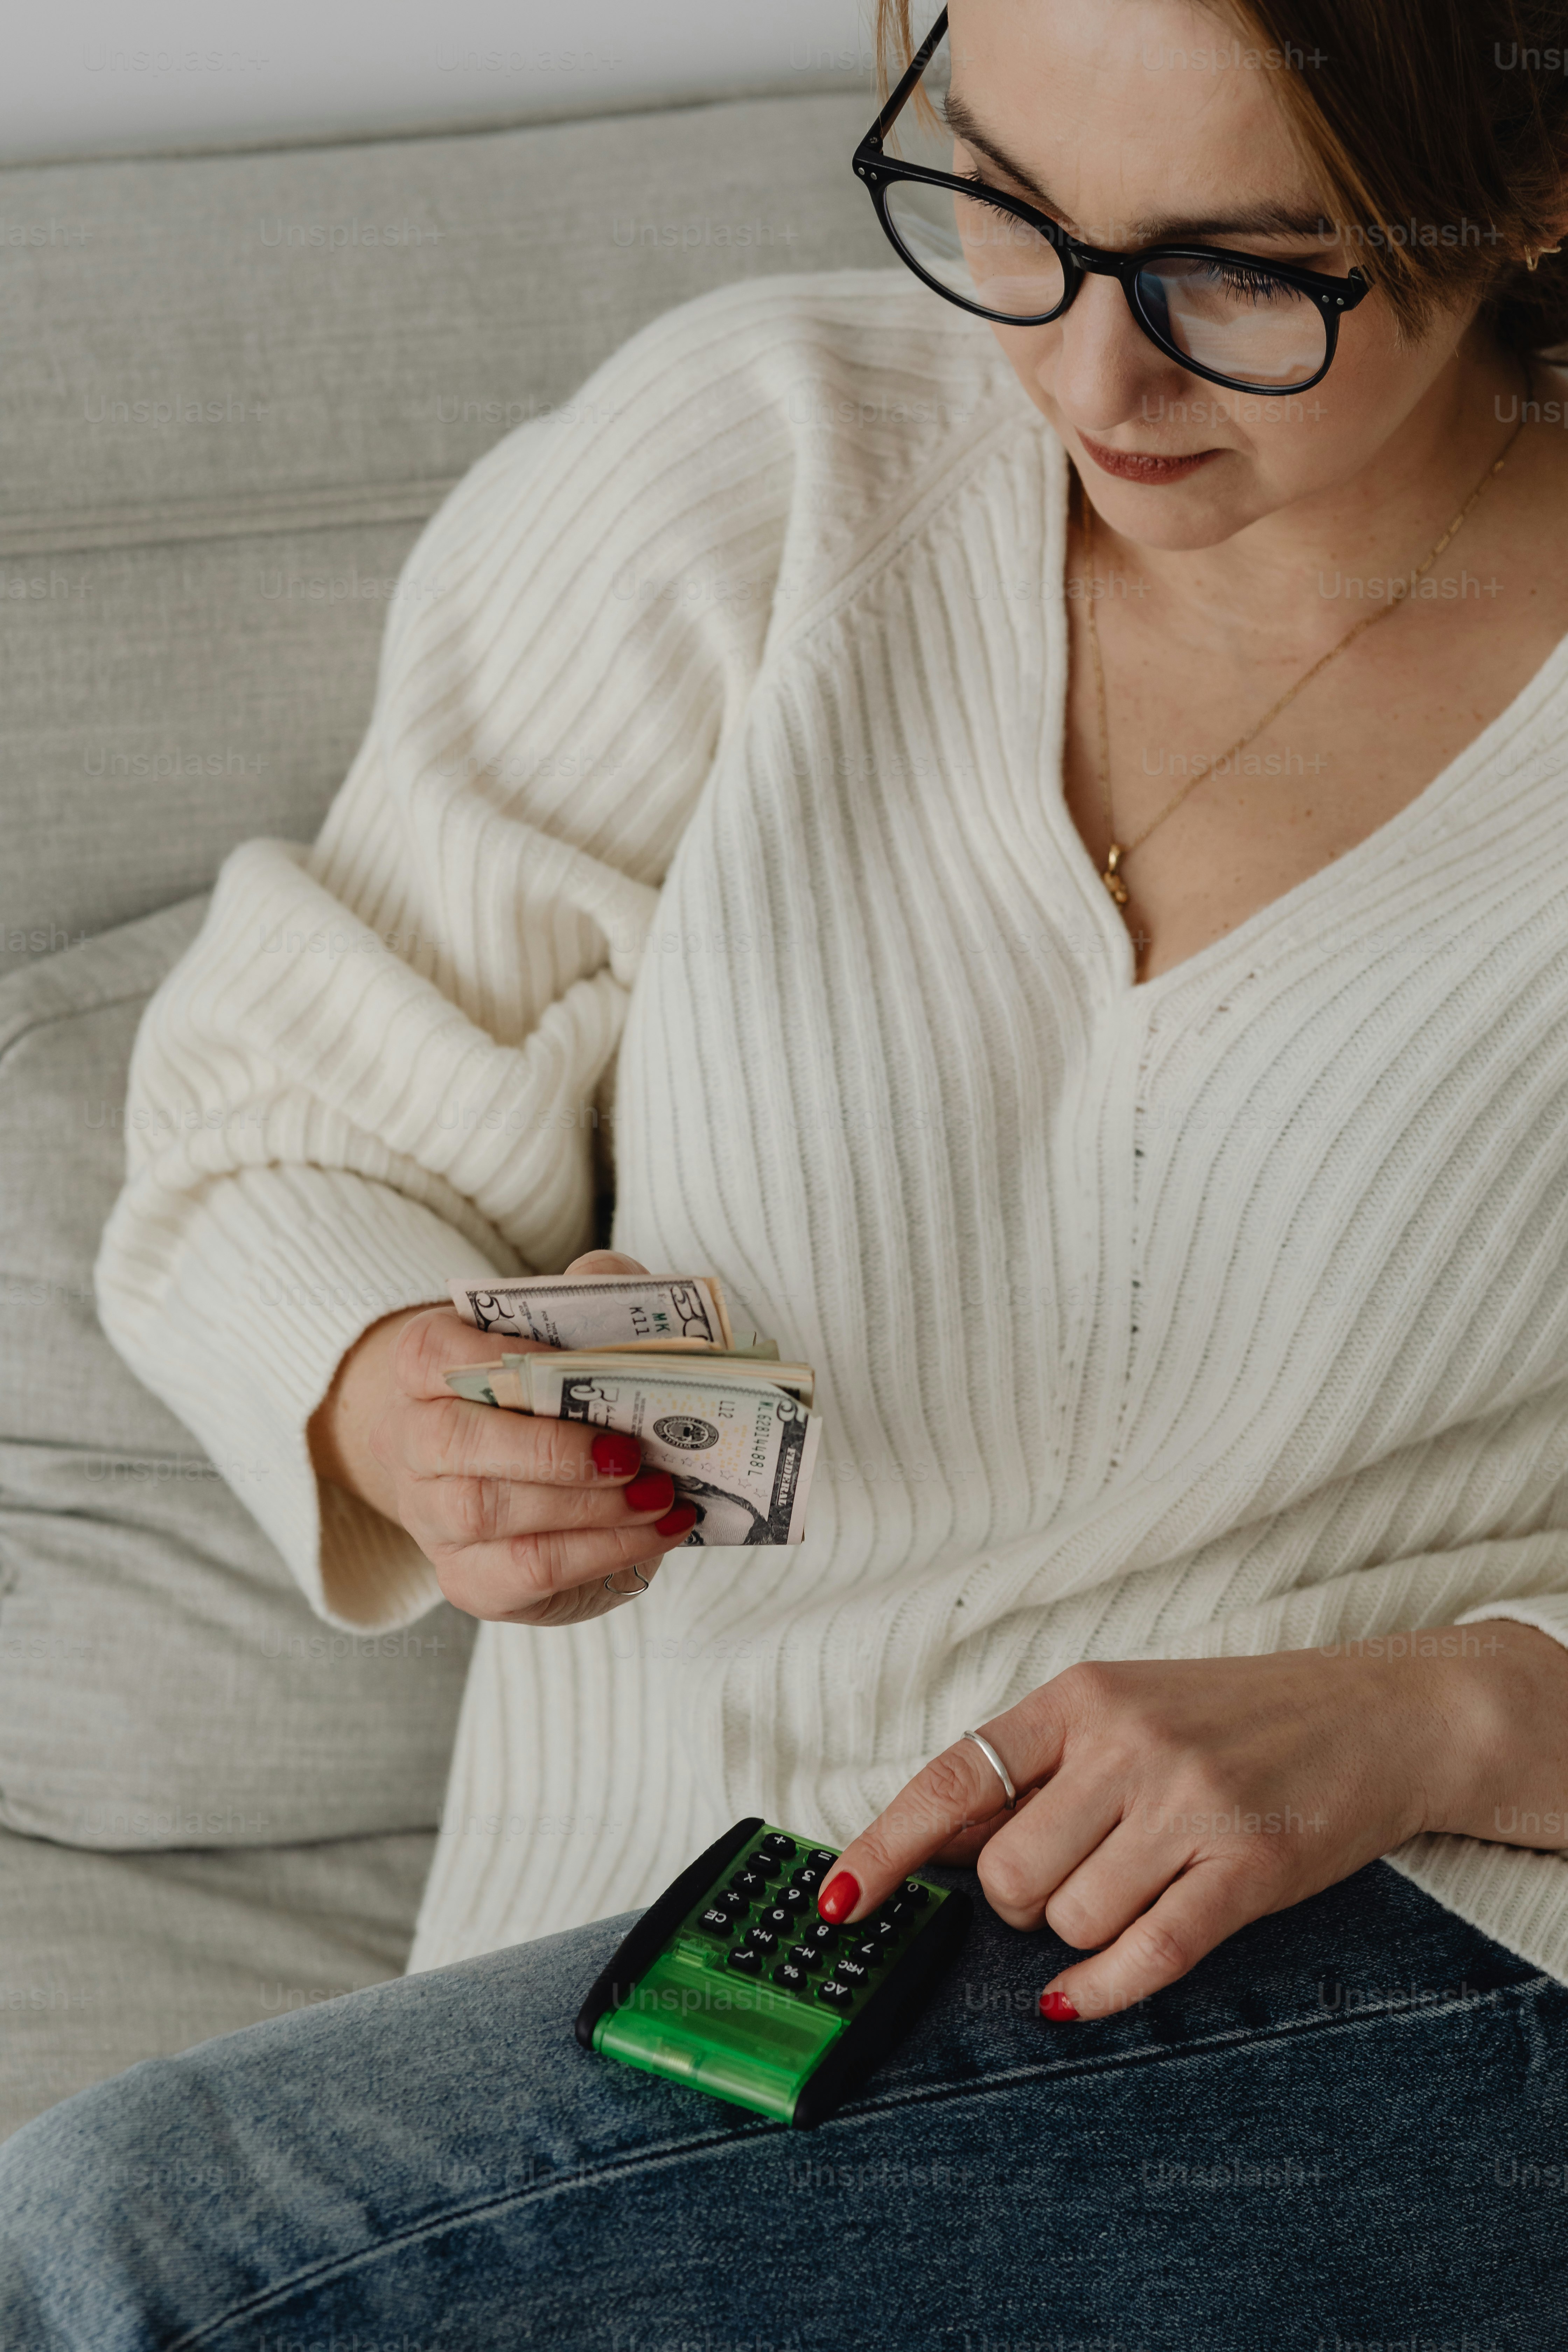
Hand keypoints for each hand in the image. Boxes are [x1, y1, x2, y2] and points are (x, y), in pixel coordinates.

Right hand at [308, 1250, 696, 1624]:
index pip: (432, 1353)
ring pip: (486, 1513)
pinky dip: (600, 1553)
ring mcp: (432, 1520)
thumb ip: (595, 1290)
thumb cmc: (555, 1391)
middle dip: (548, 1449)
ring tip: (660, 1494)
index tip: (571, 1364)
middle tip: (629, 1451)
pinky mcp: (470, 1581)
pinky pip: (524, 1572)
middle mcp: (410, 1444)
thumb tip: (613, 1288)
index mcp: (423, 1369)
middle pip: (452, 1442)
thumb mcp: (577, 1326)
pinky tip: (659, 1531)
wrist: (528, 1476)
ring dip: (586, 1507)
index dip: (497, 1356)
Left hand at [816, 1629, 1567, 2019]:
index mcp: (1078, 1697)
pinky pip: (1144, 1955)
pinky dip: (1101, 1991)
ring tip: (1128, 1890)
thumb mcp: (1123, 1706)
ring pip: (1069, 1920)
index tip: (837, 1902)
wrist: (1375, 1716)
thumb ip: (1034, 1768)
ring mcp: (1186, 1805)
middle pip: (1006, 1874)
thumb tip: (931, 1842)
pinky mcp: (1243, 1868)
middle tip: (1067, 1881)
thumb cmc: (1234, 1717)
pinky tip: (1082, 1998)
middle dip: (1018, 1903)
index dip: (884, 1848)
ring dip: (1078, 1933)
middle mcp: (1125, 1743)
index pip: (952, 1780)